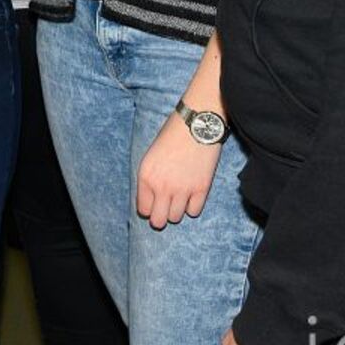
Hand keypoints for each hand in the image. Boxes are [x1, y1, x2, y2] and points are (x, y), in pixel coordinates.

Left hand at [135, 109, 221, 229]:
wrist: (197, 123)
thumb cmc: (172, 135)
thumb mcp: (151, 155)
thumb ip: (150, 179)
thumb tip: (152, 200)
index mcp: (146, 176)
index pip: (143, 210)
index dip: (148, 207)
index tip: (154, 202)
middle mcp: (162, 186)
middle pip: (158, 221)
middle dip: (160, 217)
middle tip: (165, 208)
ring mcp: (182, 189)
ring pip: (176, 218)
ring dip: (177, 210)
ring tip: (179, 198)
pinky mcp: (201, 189)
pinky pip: (194, 212)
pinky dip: (192, 206)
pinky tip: (192, 194)